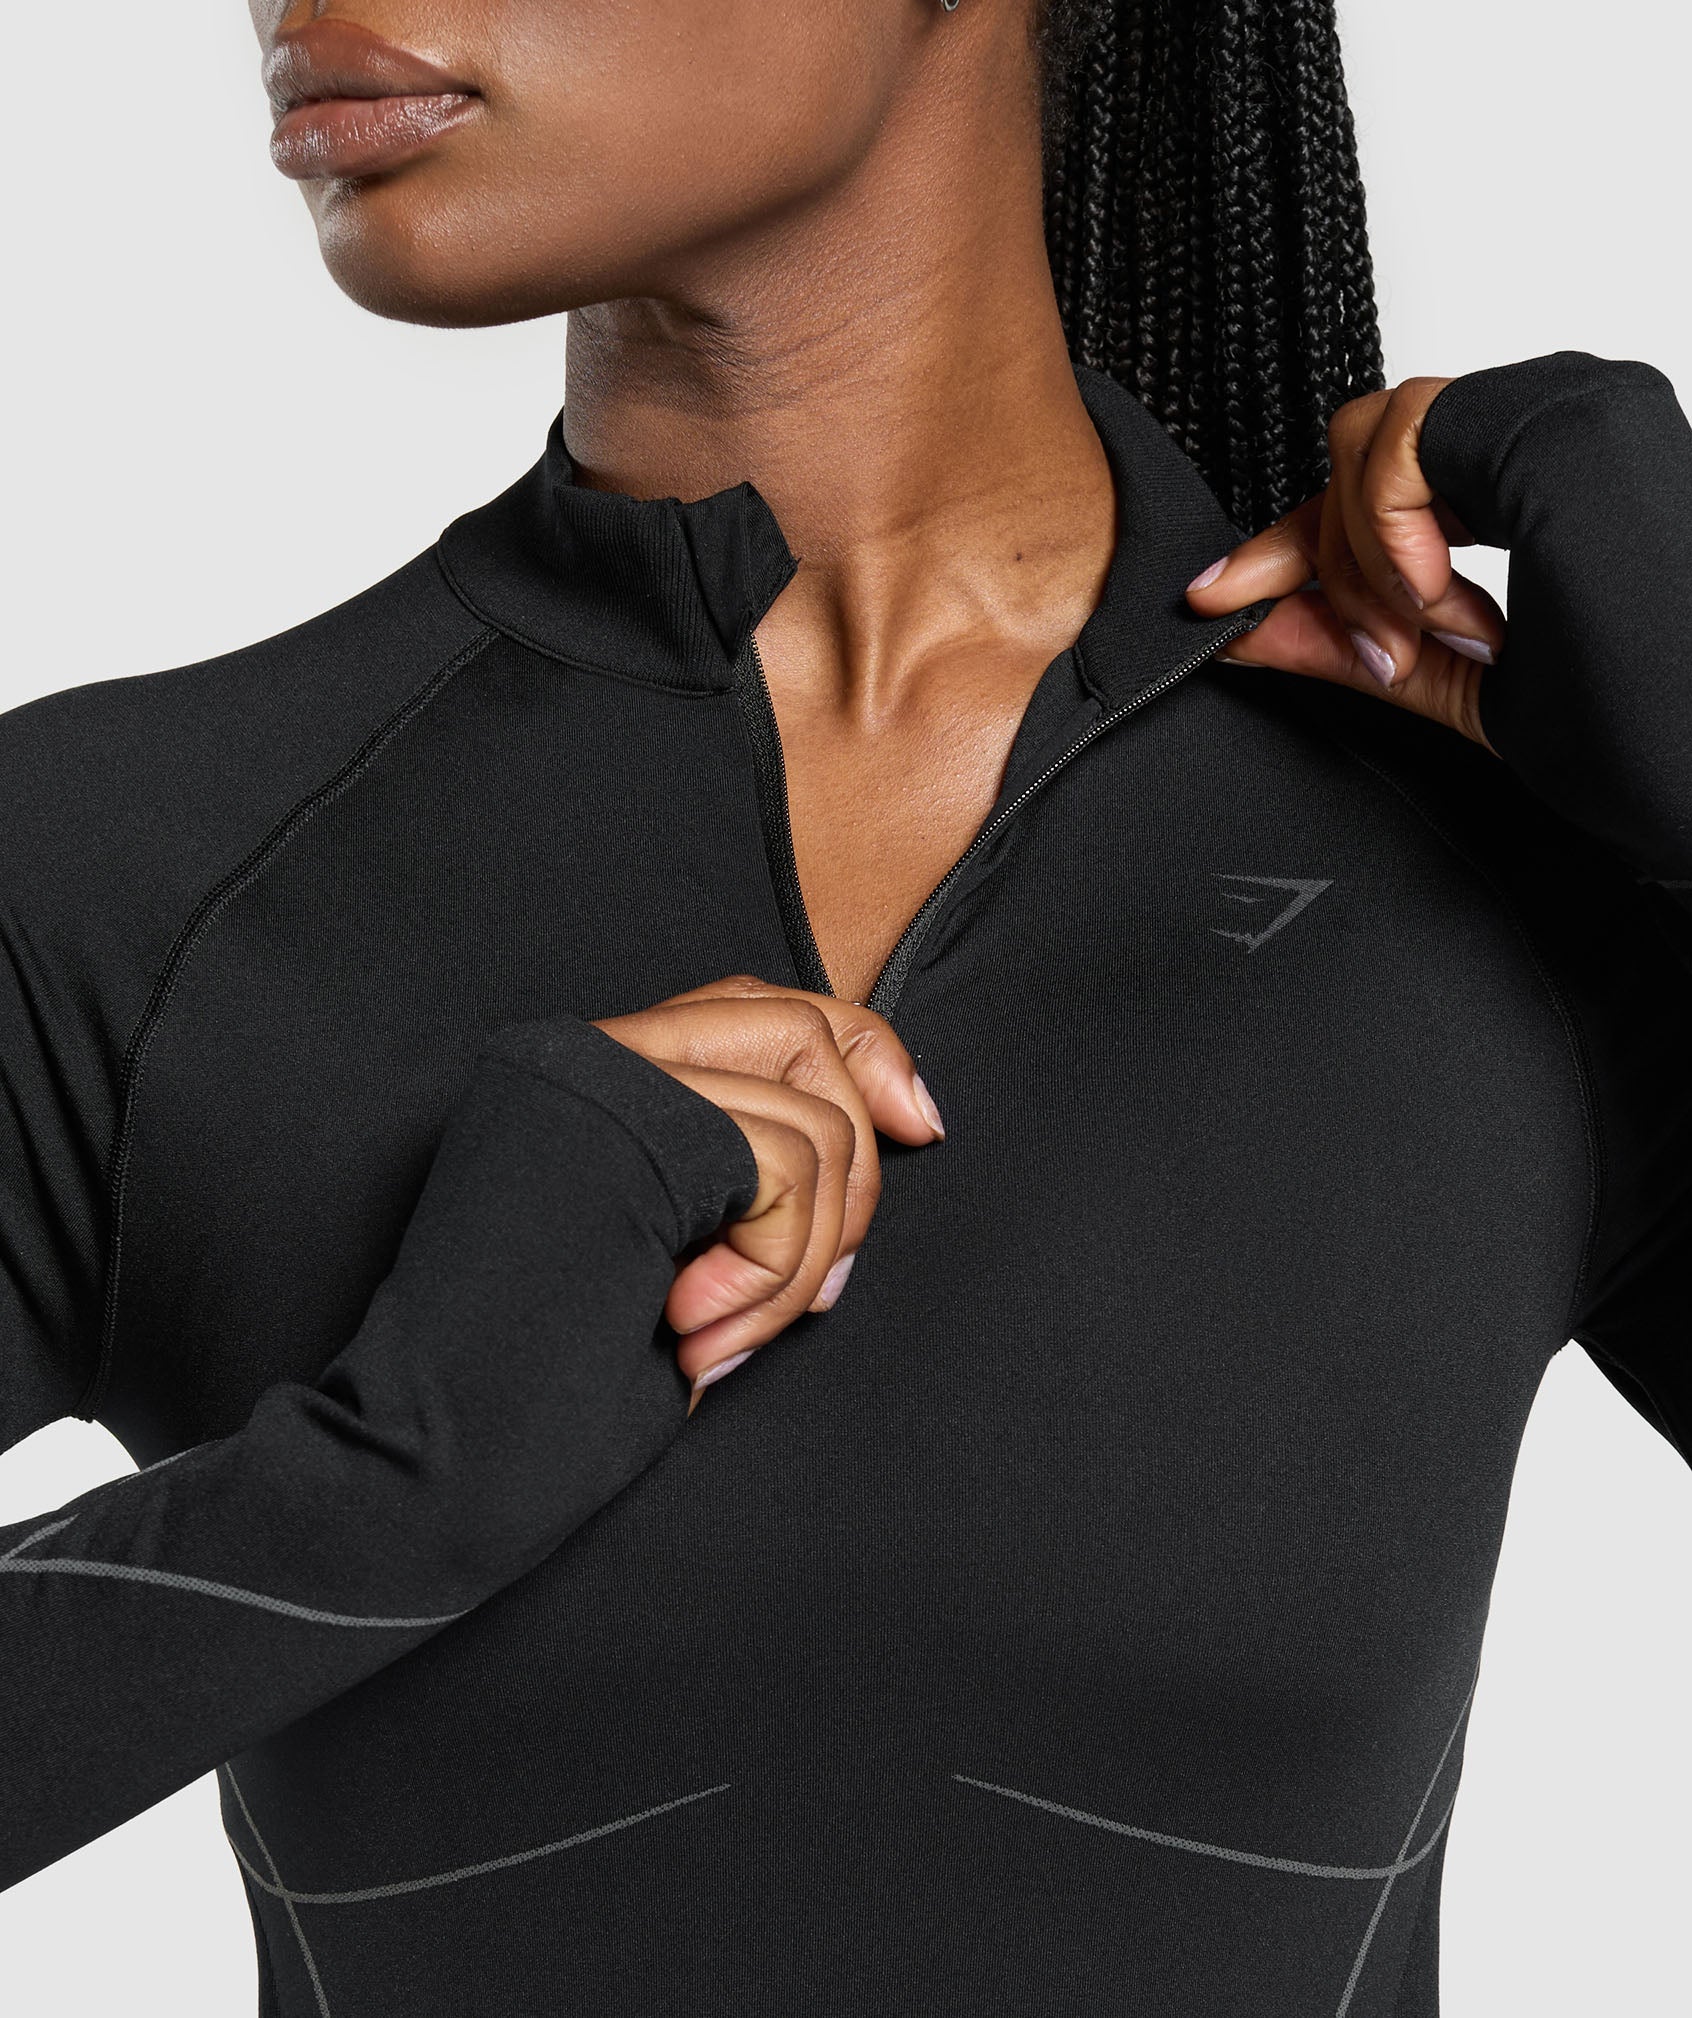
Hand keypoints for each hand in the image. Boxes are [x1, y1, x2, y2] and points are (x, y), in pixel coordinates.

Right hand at [592, 976, 944, 1407]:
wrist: (432, 1462)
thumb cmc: (553, 1384)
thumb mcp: (678, 1252)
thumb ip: (746, 1168)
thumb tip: (907, 1114)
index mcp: (590, 1075)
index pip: (766, 1004)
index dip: (865, 1052)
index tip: (923, 1126)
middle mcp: (586, 1051)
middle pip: (808, 1033)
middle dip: (855, 1178)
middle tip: (806, 1298)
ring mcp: (598, 1076)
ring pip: (816, 1123)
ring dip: (801, 1265)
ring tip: (720, 1337)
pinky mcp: (622, 1120)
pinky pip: (789, 1165)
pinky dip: (774, 1271)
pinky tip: (693, 1328)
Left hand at [1184, 377, 1507, 751]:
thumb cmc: (1618, 693)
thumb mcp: (1458, 685)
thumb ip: (1348, 650)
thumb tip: (1239, 632)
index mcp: (1523, 493)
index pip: (1363, 495)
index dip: (1277, 550)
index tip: (1209, 599)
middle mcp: (1525, 438)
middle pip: (1351, 464)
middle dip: (1326, 567)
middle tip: (1381, 660)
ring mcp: (1538, 407)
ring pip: (1367, 443)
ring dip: (1366, 559)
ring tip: (1424, 639)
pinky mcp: (1544, 400)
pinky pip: (1405, 435)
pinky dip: (1394, 525)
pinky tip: (1435, 592)